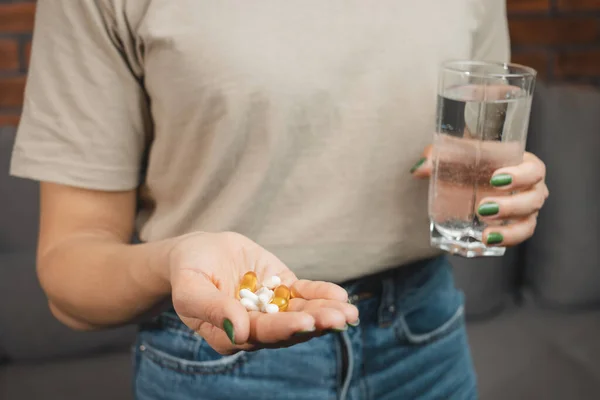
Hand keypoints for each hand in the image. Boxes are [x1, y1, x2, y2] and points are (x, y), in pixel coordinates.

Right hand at [165, 232, 358, 354]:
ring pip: (302, 313)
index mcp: (231, 335)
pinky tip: (340, 296)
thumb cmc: (188, 272)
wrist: (198, 252)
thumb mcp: (190, 289)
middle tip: (339, 319)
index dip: (284, 329)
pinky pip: (304, 294)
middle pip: (289, 329)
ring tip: (349, 312)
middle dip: (315, 324)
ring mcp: (272, 307)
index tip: (305, 323)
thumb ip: (213, 310)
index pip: (261, 335)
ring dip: (326, 313)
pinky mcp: (282, 288)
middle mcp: (256, 327)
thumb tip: (241, 333)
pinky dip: (321, 294)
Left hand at [411, 145, 548, 246]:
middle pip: (534, 199)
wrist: (464, 178)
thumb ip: (438, 156)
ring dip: (509, 231)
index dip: (521, 175)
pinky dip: (503, 242)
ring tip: (484, 235)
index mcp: (523, 164)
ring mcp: (524, 210)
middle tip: (482, 208)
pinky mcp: (514, 227)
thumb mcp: (454, 154)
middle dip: (511, 206)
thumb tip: (419, 169)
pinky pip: (516, 238)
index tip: (495, 179)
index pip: (534, 169)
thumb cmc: (467, 159)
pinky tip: (484, 242)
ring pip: (528, 223)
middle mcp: (530, 188)